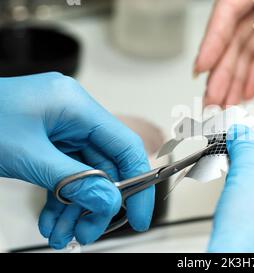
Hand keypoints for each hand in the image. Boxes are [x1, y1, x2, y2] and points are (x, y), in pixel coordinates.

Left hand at [0, 73, 153, 248]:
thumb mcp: (27, 156)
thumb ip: (73, 180)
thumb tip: (108, 202)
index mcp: (76, 106)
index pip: (125, 145)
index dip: (138, 183)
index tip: (139, 215)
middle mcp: (73, 115)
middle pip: (105, 164)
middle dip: (97, 202)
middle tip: (89, 231)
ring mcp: (60, 127)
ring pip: (84, 173)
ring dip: (76, 207)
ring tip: (65, 234)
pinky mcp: (47, 140)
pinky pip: (64, 172)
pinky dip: (60, 199)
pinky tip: (52, 221)